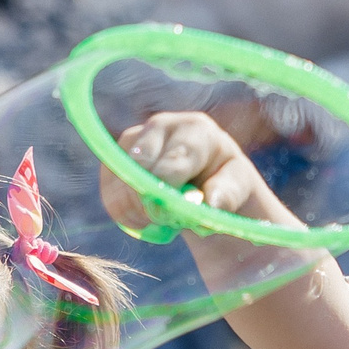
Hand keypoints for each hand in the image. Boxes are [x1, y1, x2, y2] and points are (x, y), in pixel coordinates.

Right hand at [100, 111, 269, 232]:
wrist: (211, 185)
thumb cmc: (228, 186)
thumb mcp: (240, 191)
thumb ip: (227, 195)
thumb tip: (209, 202)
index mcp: (197, 130)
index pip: (170, 162)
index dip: (163, 193)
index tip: (165, 217)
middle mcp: (163, 125)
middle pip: (137, 165)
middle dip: (145, 200)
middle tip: (160, 222)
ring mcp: (138, 137)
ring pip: (118, 176)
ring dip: (132, 208)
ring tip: (157, 221)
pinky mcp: (119, 154)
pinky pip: (107, 186)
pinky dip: (120, 209)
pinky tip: (143, 217)